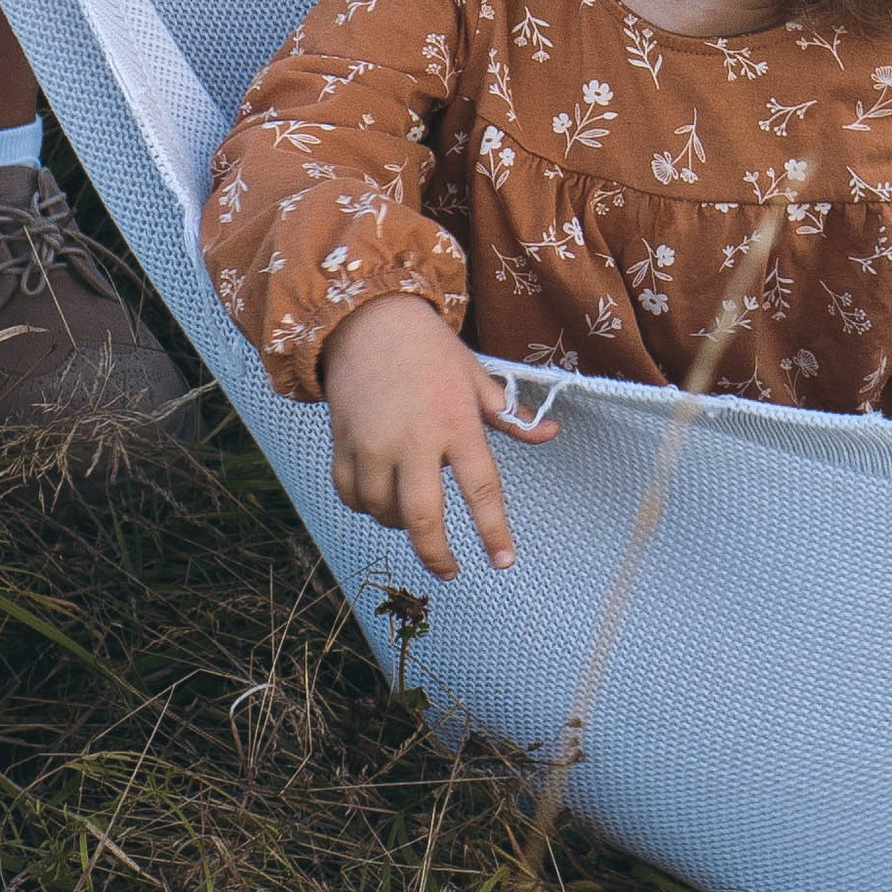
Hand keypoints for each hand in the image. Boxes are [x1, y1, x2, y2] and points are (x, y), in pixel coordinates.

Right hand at [317, 295, 552, 578]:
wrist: (370, 320)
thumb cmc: (431, 351)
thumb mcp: (477, 377)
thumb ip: (510, 415)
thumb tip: (550, 434)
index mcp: (456, 423)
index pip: (481, 488)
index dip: (493, 531)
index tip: (503, 562)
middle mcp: (414, 439)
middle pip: (423, 516)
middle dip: (436, 554)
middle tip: (450, 571)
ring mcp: (373, 444)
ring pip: (383, 511)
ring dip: (399, 524)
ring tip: (413, 515)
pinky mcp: (342, 444)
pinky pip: (350, 495)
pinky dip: (365, 506)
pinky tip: (379, 499)